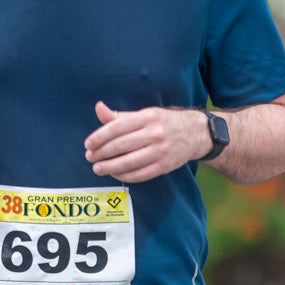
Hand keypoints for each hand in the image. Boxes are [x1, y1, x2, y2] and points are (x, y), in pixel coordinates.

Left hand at [84, 101, 205, 183]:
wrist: (196, 133)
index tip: (88, 144)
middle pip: (119, 146)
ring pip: (128, 163)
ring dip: (109, 167)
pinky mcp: (164, 166)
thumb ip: (119, 116)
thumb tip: (98, 108)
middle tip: (90, 157)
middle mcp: (154, 134)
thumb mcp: (144, 114)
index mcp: (147, 117)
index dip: (99, 137)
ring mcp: (160, 151)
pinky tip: (114, 173)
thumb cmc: (164, 122)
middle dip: (101, 153)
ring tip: (98, 168)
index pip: (116, 128)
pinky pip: (139, 174)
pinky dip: (124, 175)